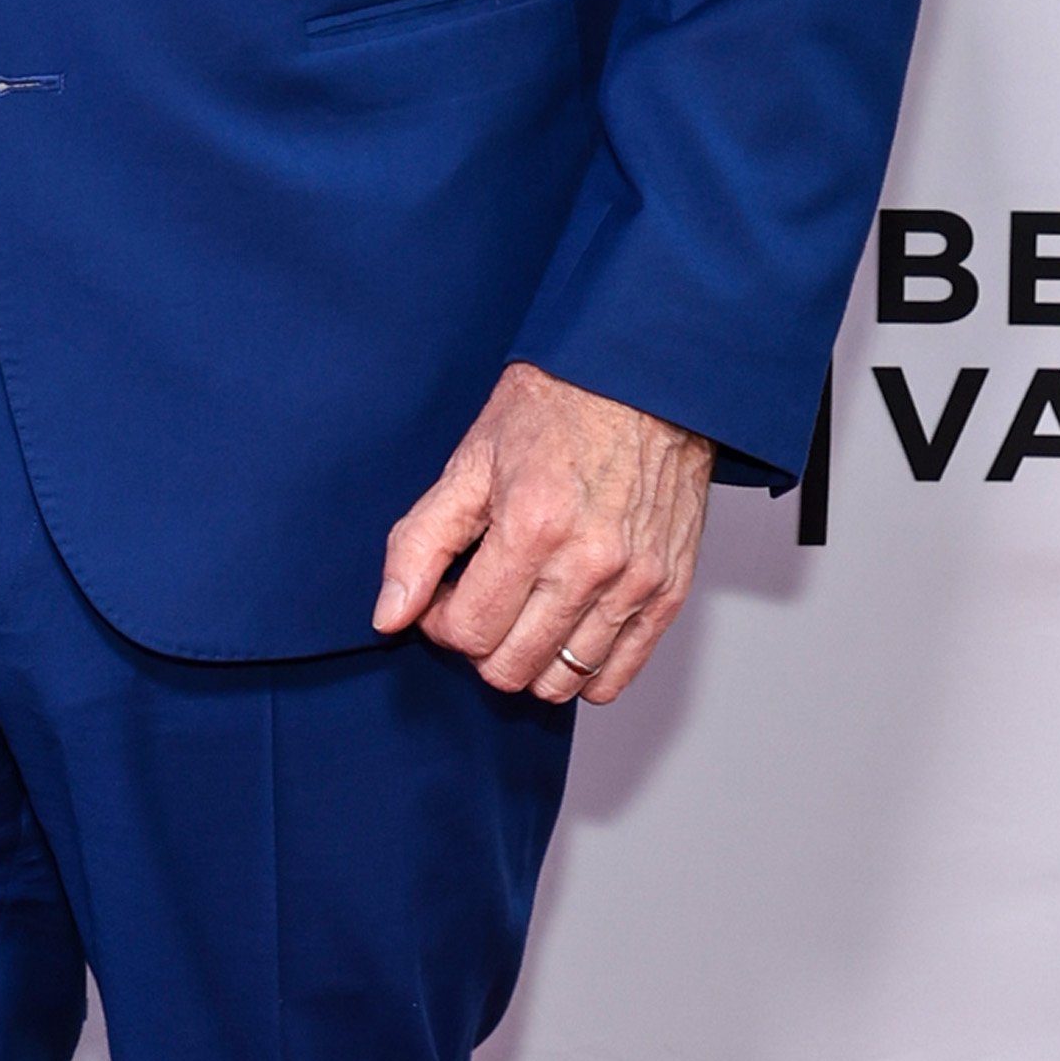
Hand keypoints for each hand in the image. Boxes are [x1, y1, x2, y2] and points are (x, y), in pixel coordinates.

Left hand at [374, 365, 711, 705]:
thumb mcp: (469, 463)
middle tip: (481, 600)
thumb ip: (420, 544)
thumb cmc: (557, 409)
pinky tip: (563, 634)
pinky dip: (583, 672)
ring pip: (562, 681)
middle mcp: (591, 563)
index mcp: (533, 527)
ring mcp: (636, 582)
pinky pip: (618, 676)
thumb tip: (389, 615)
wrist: (642, 379)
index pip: (468, 632)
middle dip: (480, 644)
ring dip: (528, 660)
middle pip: (512, 667)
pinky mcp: (669, 590)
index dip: (441, 623)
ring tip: (522, 613)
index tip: (446, 593)